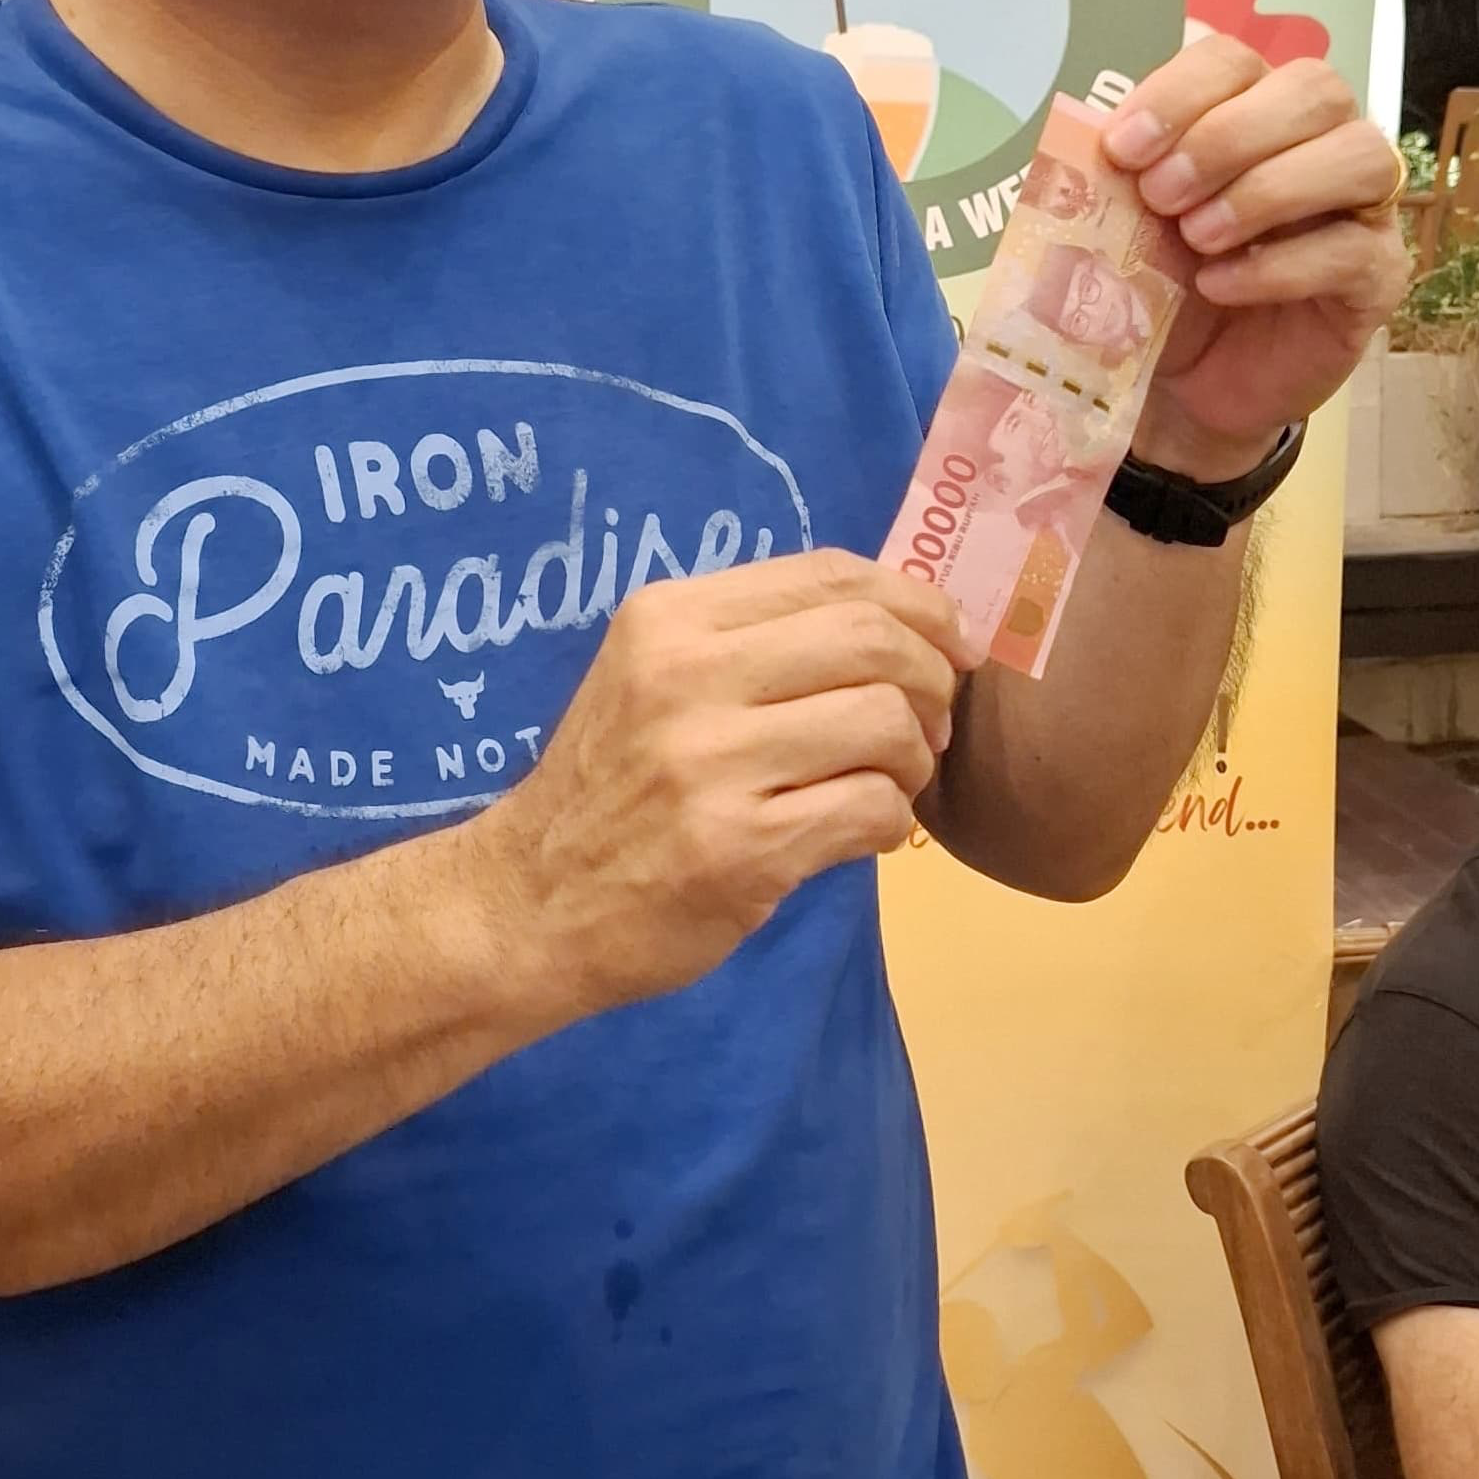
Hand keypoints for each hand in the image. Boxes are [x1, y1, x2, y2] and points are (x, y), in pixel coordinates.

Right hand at [477, 551, 978, 1014]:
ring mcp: (710, 764)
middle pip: (874, 638)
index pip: (832, 572)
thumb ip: (753, 641)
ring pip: (885, 722)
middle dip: (932, 679)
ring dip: (917, 758)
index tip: (949, 644)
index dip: (918, 602)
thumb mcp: (652, 679)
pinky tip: (862, 832)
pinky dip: (891, 820)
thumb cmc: (610, 791)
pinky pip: (872, 808)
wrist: (529, 906)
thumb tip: (902, 619)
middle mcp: (686, 676)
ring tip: (890, 782)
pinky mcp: (740, 848)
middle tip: (930, 725)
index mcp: (670, 618)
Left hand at [1101, 37, 1409, 475]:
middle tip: (1162, 196)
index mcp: (1254, 107)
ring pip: (1361, 154)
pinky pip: (1353, 249)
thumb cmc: (1164, 287)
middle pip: (1315, 88)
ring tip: (1198, 238)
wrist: (1189, 384)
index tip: (1123, 148)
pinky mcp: (1378, 277)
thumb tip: (1089, 142)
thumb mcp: (1125, 227)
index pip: (1236, 59)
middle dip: (1227, 137)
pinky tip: (1221, 285)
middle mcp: (1321, 141)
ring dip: (1267, 190)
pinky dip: (1280, 265)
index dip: (1180, 93)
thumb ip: (1118, 179)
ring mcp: (1363, 206)